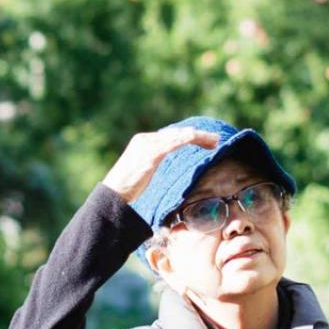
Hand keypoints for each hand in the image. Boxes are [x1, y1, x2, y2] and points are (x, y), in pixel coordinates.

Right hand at [100, 127, 220, 203]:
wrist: (112, 195)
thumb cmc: (124, 191)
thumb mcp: (141, 174)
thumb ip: (153, 167)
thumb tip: (164, 172)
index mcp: (142, 142)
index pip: (170, 136)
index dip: (188, 137)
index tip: (203, 142)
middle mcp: (145, 139)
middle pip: (177, 133)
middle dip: (198, 135)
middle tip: (215, 140)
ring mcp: (149, 145)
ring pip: (180, 135)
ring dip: (200, 137)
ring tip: (216, 141)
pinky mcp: (152, 153)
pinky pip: (177, 142)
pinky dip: (192, 140)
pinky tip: (205, 143)